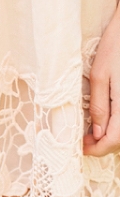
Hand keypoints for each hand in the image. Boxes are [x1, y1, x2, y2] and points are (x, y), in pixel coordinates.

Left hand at [85, 4, 119, 156]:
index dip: (95, 149)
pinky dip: (116, 125)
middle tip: (83, 140)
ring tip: (91, 131)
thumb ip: (100, 107)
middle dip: (102, 145)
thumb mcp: (100, 76)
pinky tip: (104, 120)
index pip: (113, 141)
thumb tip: (96, 134)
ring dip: (110, 136)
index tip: (80, 147)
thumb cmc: (116, 47)